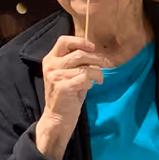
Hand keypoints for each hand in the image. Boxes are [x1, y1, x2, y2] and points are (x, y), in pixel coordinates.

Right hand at [36, 35, 109, 159]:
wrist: (58, 118)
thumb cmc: (67, 96)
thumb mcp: (70, 75)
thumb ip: (78, 63)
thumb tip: (97, 53)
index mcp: (50, 59)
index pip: (63, 41)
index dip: (80, 42)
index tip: (93, 48)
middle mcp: (50, 65)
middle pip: (79, 54)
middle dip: (97, 59)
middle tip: (108, 64)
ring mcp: (54, 76)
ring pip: (85, 68)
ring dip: (97, 74)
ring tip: (99, 80)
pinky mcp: (62, 87)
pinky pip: (84, 79)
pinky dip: (90, 83)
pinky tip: (89, 88)